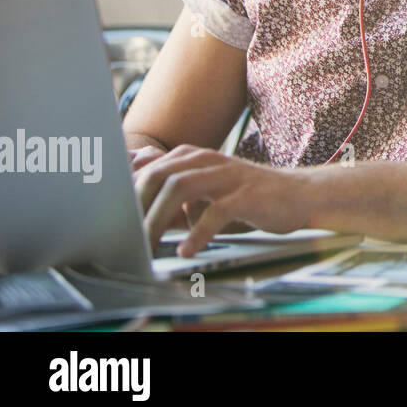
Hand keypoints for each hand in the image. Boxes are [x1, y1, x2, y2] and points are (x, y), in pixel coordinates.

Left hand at [133, 144, 309, 255]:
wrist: (298, 194)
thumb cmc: (247, 196)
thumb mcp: (206, 189)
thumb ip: (174, 192)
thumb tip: (134, 204)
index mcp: (193, 157)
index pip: (147, 166)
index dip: (124, 189)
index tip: (108, 215)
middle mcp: (208, 160)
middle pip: (159, 174)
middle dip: (136, 205)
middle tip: (124, 235)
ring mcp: (228, 176)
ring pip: (181, 188)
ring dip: (159, 218)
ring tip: (148, 244)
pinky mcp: (248, 195)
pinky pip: (216, 212)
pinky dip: (197, 233)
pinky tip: (187, 250)